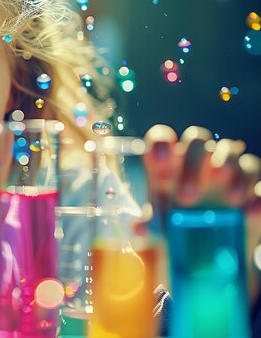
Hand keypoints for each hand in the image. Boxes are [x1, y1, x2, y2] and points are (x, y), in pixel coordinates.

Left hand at [143, 124, 260, 302]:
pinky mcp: (251, 187)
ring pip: (230, 152)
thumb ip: (149, 227)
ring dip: (229, 168)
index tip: (161, 158)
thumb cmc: (174, 229)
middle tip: (186, 197)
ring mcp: (226, 169)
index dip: (161, 142)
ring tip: (230, 198)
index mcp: (166, 165)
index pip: (162, 139)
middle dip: (192, 164)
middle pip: (197, 141)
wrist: (205, 249)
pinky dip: (256, 194)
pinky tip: (249, 213)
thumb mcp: (158, 231)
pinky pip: (257, 180)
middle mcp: (195, 161)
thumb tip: (140, 229)